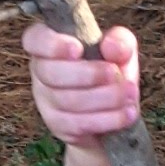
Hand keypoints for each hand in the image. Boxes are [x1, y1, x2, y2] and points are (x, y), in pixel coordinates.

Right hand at [21, 17, 139, 143]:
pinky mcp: (57, 126)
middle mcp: (41, 72)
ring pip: (67, 100)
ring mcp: (46, 101)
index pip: (34, 39)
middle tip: (115, 74)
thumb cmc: (111, 74)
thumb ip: (120, 42)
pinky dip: (106, 119)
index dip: (51, 44)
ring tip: (130, 94)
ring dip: (104, 98)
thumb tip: (111, 46)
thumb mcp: (121, 53)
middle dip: (88, 74)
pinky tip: (127, 114)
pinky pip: (77, 123)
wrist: (114, 114)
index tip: (77, 49)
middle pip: (50, 72)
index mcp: (50, 45)